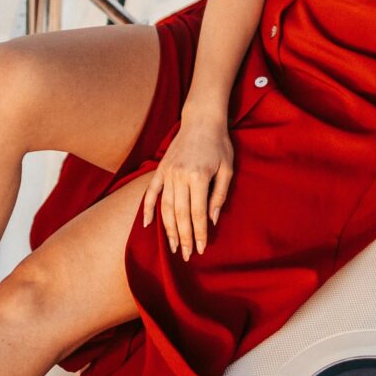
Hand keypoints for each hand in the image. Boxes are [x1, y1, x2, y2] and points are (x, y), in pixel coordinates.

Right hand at [138, 114, 232, 259]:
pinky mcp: (160, 170)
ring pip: (165, 207)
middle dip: (184, 237)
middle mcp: (180, 176)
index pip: (197, 212)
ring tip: (173, 246)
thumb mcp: (227, 168)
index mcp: (198, 176)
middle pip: (180, 214)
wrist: (202, 120)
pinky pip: (151, 192)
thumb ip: (219, 195)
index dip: (199, 233)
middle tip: (187, 255)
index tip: (201, 249)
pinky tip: (148, 225)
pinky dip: (148, 209)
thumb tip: (212, 219)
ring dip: (168, 229)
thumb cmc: (219, 145)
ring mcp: (167, 173)